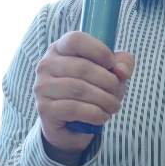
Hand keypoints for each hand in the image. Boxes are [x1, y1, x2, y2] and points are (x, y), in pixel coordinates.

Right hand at [34, 31, 134, 165]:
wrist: (70, 125)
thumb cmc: (91, 91)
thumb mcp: (109, 73)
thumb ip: (122, 63)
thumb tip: (121, 71)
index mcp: (59, 49)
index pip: (76, 40)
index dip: (98, 50)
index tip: (112, 65)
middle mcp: (46, 65)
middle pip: (82, 67)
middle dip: (108, 82)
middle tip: (117, 94)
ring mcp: (42, 86)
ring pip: (78, 89)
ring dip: (104, 100)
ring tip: (113, 106)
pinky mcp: (44, 108)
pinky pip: (74, 108)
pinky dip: (94, 114)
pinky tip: (102, 117)